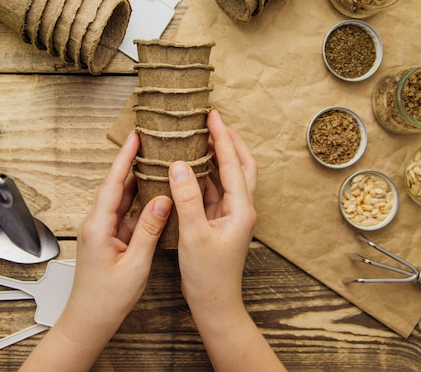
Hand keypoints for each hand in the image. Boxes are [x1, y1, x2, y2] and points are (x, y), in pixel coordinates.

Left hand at [20, 130, 171, 371]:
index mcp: (98, 226)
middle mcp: (96, 223)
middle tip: (148, 141)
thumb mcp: (135, 265)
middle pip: (115, 185)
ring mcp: (102, 231)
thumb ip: (149, 230)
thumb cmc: (107, 299)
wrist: (89, 321)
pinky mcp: (109, 239)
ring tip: (154, 161)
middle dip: (130, 162)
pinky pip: (125, 214)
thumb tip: (163, 200)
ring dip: (136, 181)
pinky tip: (153, 194)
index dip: (124, 158)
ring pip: (121, 199)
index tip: (135, 136)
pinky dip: (139, 203)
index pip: (113, 183)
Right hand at [169, 110, 257, 316]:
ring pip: (228, 177)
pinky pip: (213, 191)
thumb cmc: (208, 276)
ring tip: (200, 138)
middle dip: (229, 141)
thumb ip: (187, 199)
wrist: (214, 304)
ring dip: (218, 157)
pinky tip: (189, 169)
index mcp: (241, 209)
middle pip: (241, 165)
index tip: (213, 116)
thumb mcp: (194, 235)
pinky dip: (204, 176)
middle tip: (212, 121)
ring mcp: (230, 215)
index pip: (234, 164)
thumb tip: (179, 165)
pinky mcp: (218, 223)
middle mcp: (240, 208)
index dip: (223, 138)